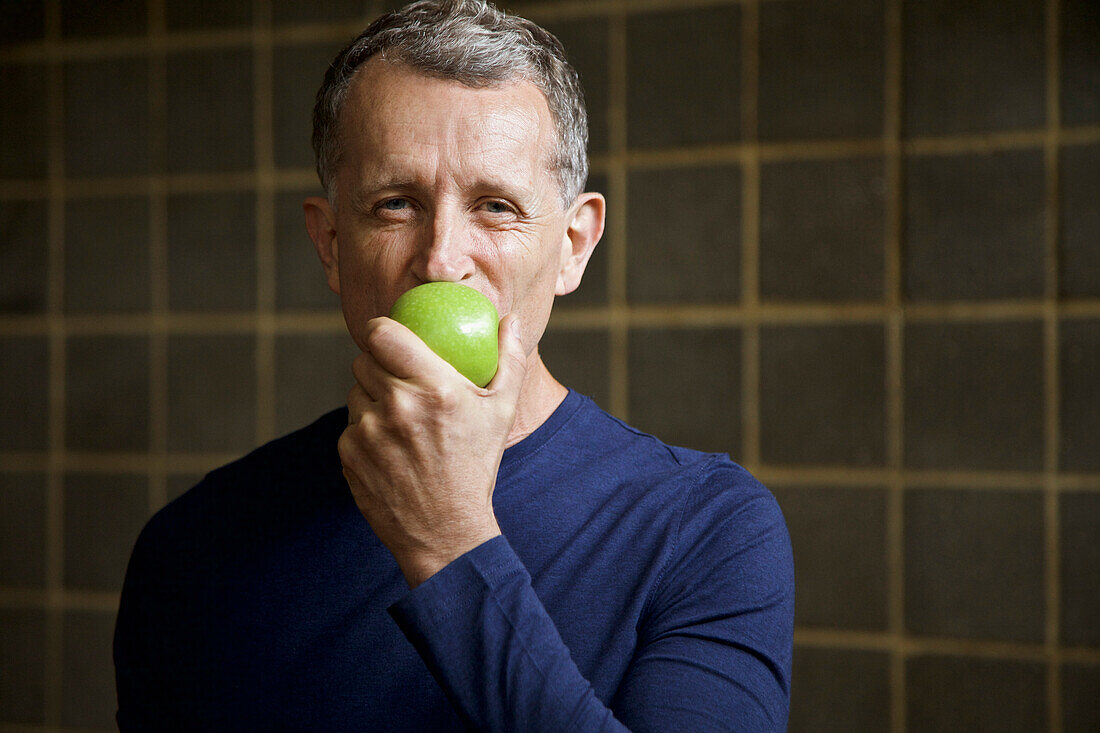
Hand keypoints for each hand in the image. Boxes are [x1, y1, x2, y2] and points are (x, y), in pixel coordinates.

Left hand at [339, 313, 527, 586]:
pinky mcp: (349, 453)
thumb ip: (510, 360)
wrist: (446, 531)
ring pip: (356, 392)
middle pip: (364, 360)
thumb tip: (512, 320)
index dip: (380, 328)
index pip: (384, 335)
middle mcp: (398, 405)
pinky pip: (350, 425)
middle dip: (378, 364)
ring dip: (371, 398)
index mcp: (435, 388)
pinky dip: (364, 431)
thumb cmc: (476, 466)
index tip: (386, 333)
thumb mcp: (502, 412)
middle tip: (395, 377)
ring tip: (398, 420)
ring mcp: (368, 431)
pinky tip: (389, 449)